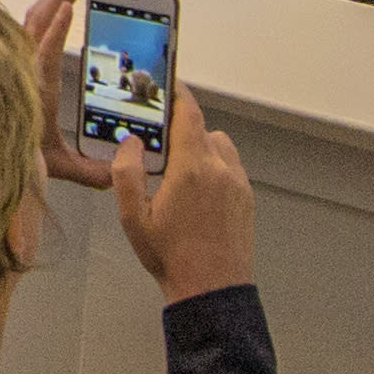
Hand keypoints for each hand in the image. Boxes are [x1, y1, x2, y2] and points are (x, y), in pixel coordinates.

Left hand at [20, 0, 113, 187]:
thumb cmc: (16, 153)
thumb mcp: (56, 165)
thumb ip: (89, 171)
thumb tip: (117, 175)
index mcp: (33, 89)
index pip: (43, 54)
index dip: (55, 30)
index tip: (69, 6)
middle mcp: (21, 66)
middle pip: (41, 17)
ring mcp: (16, 57)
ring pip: (34, 14)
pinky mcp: (14, 55)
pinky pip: (28, 21)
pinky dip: (44, 2)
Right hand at [110, 92, 255, 305]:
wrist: (212, 290)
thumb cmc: (170, 255)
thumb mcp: (133, 218)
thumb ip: (126, 173)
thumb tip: (131, 142)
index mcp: (192, 167)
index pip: (189, 113)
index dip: (177, 93)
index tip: (166, 83)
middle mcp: (220, 168)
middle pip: (202, 129)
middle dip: (181, 131)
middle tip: (158, 145)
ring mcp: (238, 183)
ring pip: (219, 147)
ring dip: (200, 149)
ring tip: (178, 173)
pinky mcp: (246, 198)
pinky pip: (229, 168)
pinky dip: (214, 168)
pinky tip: (196, 194)